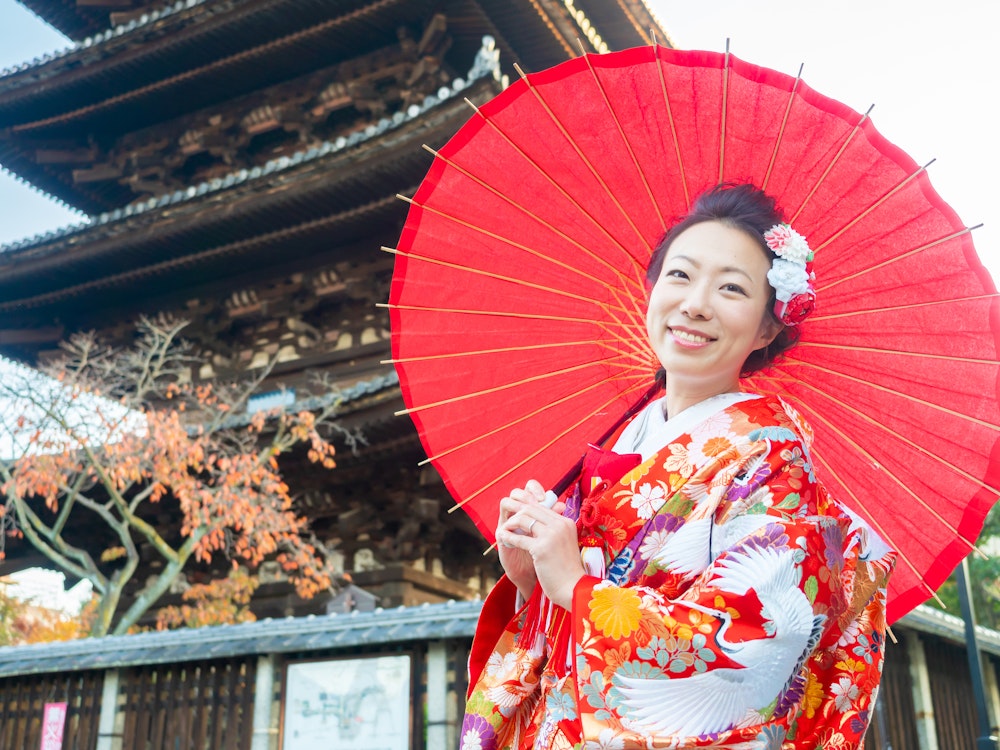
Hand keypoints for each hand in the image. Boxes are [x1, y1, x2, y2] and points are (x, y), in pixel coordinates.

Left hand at [496, 479, 584, 609]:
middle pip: (531, 509)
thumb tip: (535, 519)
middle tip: (508, 521)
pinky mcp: (541, 548)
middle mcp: (560, 525)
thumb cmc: (567, 568)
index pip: (542, 507)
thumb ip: (553, 529)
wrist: (572, 587)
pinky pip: (519, 538)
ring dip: (511, 523)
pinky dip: (509, 537)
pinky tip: (503, 539)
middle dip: (516, 513)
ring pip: (524, 519)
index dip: (526, 509)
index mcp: (566, 522)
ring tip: (505, 529)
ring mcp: (551, 536)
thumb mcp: (563, 542)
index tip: (517, 515)